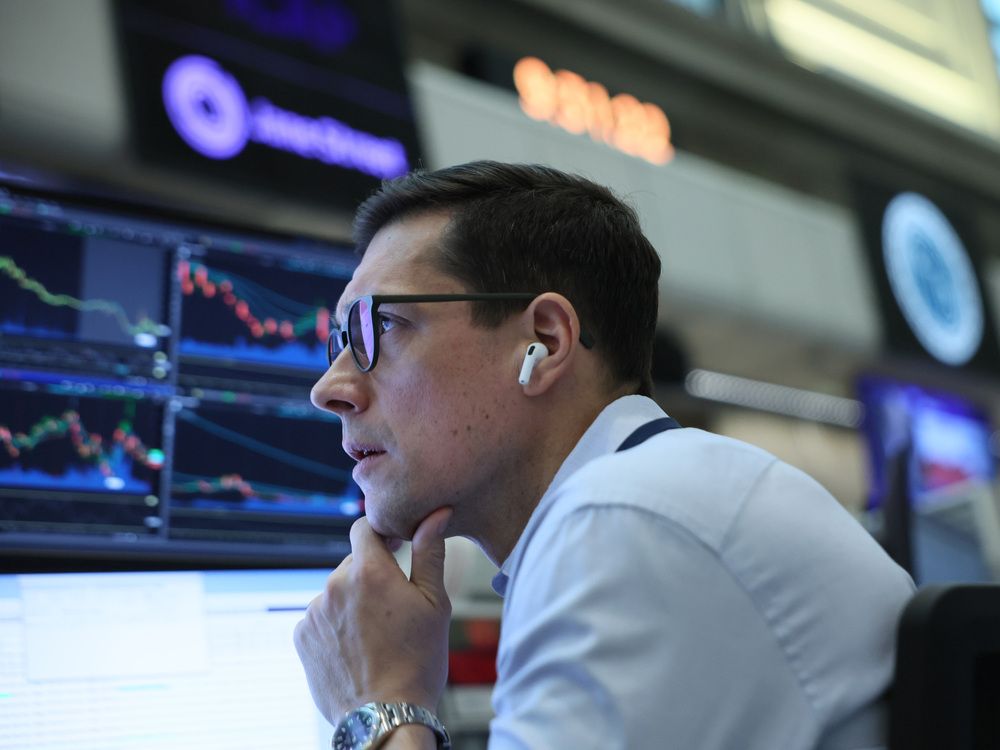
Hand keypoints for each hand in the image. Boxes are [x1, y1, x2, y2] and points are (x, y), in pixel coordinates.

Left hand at [294, 506, 452, 723]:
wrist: (385, 716)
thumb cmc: (418, 661)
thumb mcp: (435, 604)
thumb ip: (430, 552)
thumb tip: (435, 514)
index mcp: (370, 571)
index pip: (363, 527)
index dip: (381, 534)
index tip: (395, 547)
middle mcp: (335, 585)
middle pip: (353, 563)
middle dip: (372, 575)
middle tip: (395, 608)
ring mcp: (314, 612)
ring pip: (337, 592)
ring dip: (353, 602)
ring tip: (376, 635)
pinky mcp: (301, 636)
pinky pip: (321, 617)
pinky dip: (336, 625)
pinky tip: (357, 648)